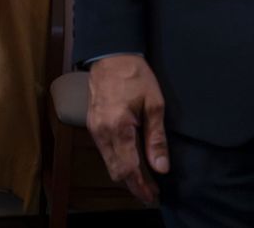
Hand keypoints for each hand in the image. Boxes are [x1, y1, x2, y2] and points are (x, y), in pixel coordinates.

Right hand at [87, 54, 168, 204]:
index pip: (128, 168)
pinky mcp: (92, 125)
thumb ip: (156, 138)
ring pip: (108, 163)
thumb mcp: (154, 104)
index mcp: (119, 127)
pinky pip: (104, 151)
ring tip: (145, 181)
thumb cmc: (136, 76)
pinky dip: (118, 161)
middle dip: (133, 185)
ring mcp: (94, 129)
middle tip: (151, 193)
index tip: (153, 197)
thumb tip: (161, 167)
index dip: (140, 186)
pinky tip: (131, 161)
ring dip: (125, 174)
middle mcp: (102, 132)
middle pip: (116, 171)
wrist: (111, 56)